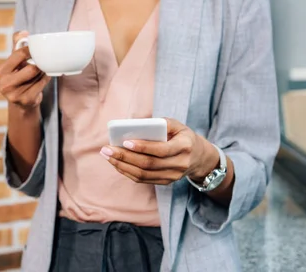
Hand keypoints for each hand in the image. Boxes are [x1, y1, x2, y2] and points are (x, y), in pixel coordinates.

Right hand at [0, 31, 50, 110]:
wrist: (21, 104)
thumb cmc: (19, 77)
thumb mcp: (15, 61)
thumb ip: (17, 45)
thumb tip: (24, 32)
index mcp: (1, 71)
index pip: (19, 54)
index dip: (31, 50)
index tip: (37, 49)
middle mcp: (5, 83)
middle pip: (32, 68)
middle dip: (39, 64)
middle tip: (41, 62)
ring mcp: (15, 94)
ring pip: (38, 76)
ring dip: (43, 71)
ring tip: (41, 71)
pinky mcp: (26, 100)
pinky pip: (42, 84)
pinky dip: (46, 78)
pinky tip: (44, 78)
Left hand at [100, 118, 219, 184]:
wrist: (198, 157)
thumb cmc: (182, 136)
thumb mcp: (177, 125)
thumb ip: (161, 123)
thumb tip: (137, 125)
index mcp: (184, 147)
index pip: (161, 150)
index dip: (143, 147)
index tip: (125, 142)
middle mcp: (179, 164)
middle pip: (148, 164)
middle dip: (125, 156)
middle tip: (106, 149)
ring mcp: (172, 176)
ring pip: (143, 174)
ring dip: (122, 165)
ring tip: (107, 156)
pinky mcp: (165, 182)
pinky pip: (143, 180)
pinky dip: (127, 172)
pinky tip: (116, 163)